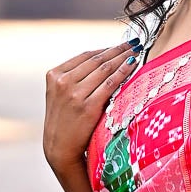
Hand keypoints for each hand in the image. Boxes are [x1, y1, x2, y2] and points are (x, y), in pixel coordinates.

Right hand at [42, 42, 133, 191]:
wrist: (59, 149)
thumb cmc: (65, 123)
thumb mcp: (60, 96)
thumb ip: (74, 79)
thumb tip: (102, 62)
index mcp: (54, 75)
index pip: (85, 56)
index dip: (105, 49)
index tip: (120, 45)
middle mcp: (63, 82)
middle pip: (96, 60)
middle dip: (117, 49)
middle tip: (133, 42)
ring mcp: (74, 94)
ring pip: (104, 69)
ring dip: (122, 57)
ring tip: (136, 51)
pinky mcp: (87, 106)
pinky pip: (110, 83)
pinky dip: (123, 71)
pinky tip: (133, 65)